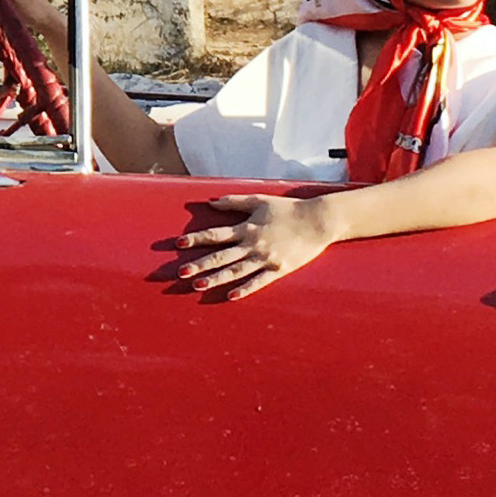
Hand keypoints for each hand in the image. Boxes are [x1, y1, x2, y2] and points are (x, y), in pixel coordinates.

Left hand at [173, 192, 338, 298]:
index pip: (216, 234)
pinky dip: (245, 289)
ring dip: (216, 279)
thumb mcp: (259, 200)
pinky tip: (231, 296)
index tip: (178, 243)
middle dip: (199, 264)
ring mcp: (266, 259)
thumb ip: (234, 202)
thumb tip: (211, 203)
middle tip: (180, 272)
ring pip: (236, 271)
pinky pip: (259, 282)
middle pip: (221, 256)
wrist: (317, 221)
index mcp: (247, 228)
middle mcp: (253, 244)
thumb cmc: (287, 209)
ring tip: (197, 285)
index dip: (196, 238)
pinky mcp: (279, 270)